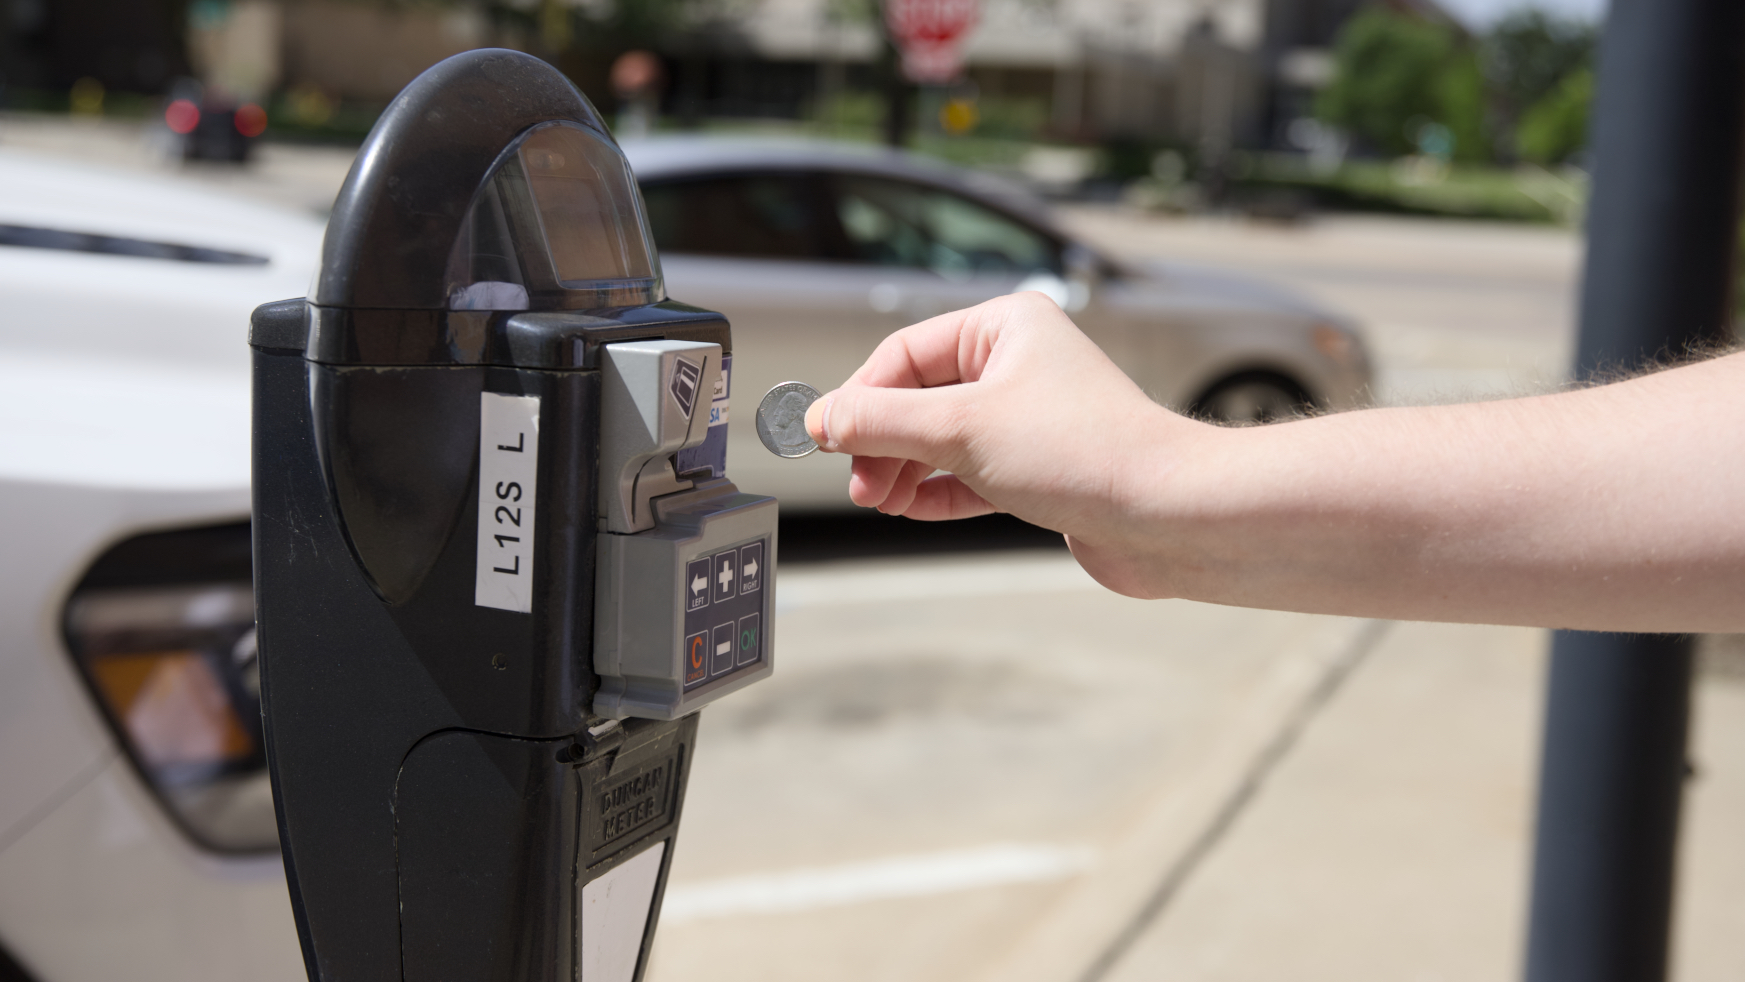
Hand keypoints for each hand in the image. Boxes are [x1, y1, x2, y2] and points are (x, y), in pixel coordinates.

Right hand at [803, 292, 1212, 596]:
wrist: (1168, 515)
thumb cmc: (1085, 452)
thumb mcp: (960, 429)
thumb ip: (881, 423)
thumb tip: (821, 418)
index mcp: (1006, 326)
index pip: (904, 354)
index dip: (859, 399)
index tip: (824, 438)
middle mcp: (1020, 364)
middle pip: (919, 397)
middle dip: (882, 442)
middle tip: (858, 481)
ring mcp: (1031, 418)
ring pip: (942, 440)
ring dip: (904, 471)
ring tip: (879, 500)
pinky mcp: (1041, 468)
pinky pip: (970, 474)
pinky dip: (937, 492)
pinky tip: (911, 510)